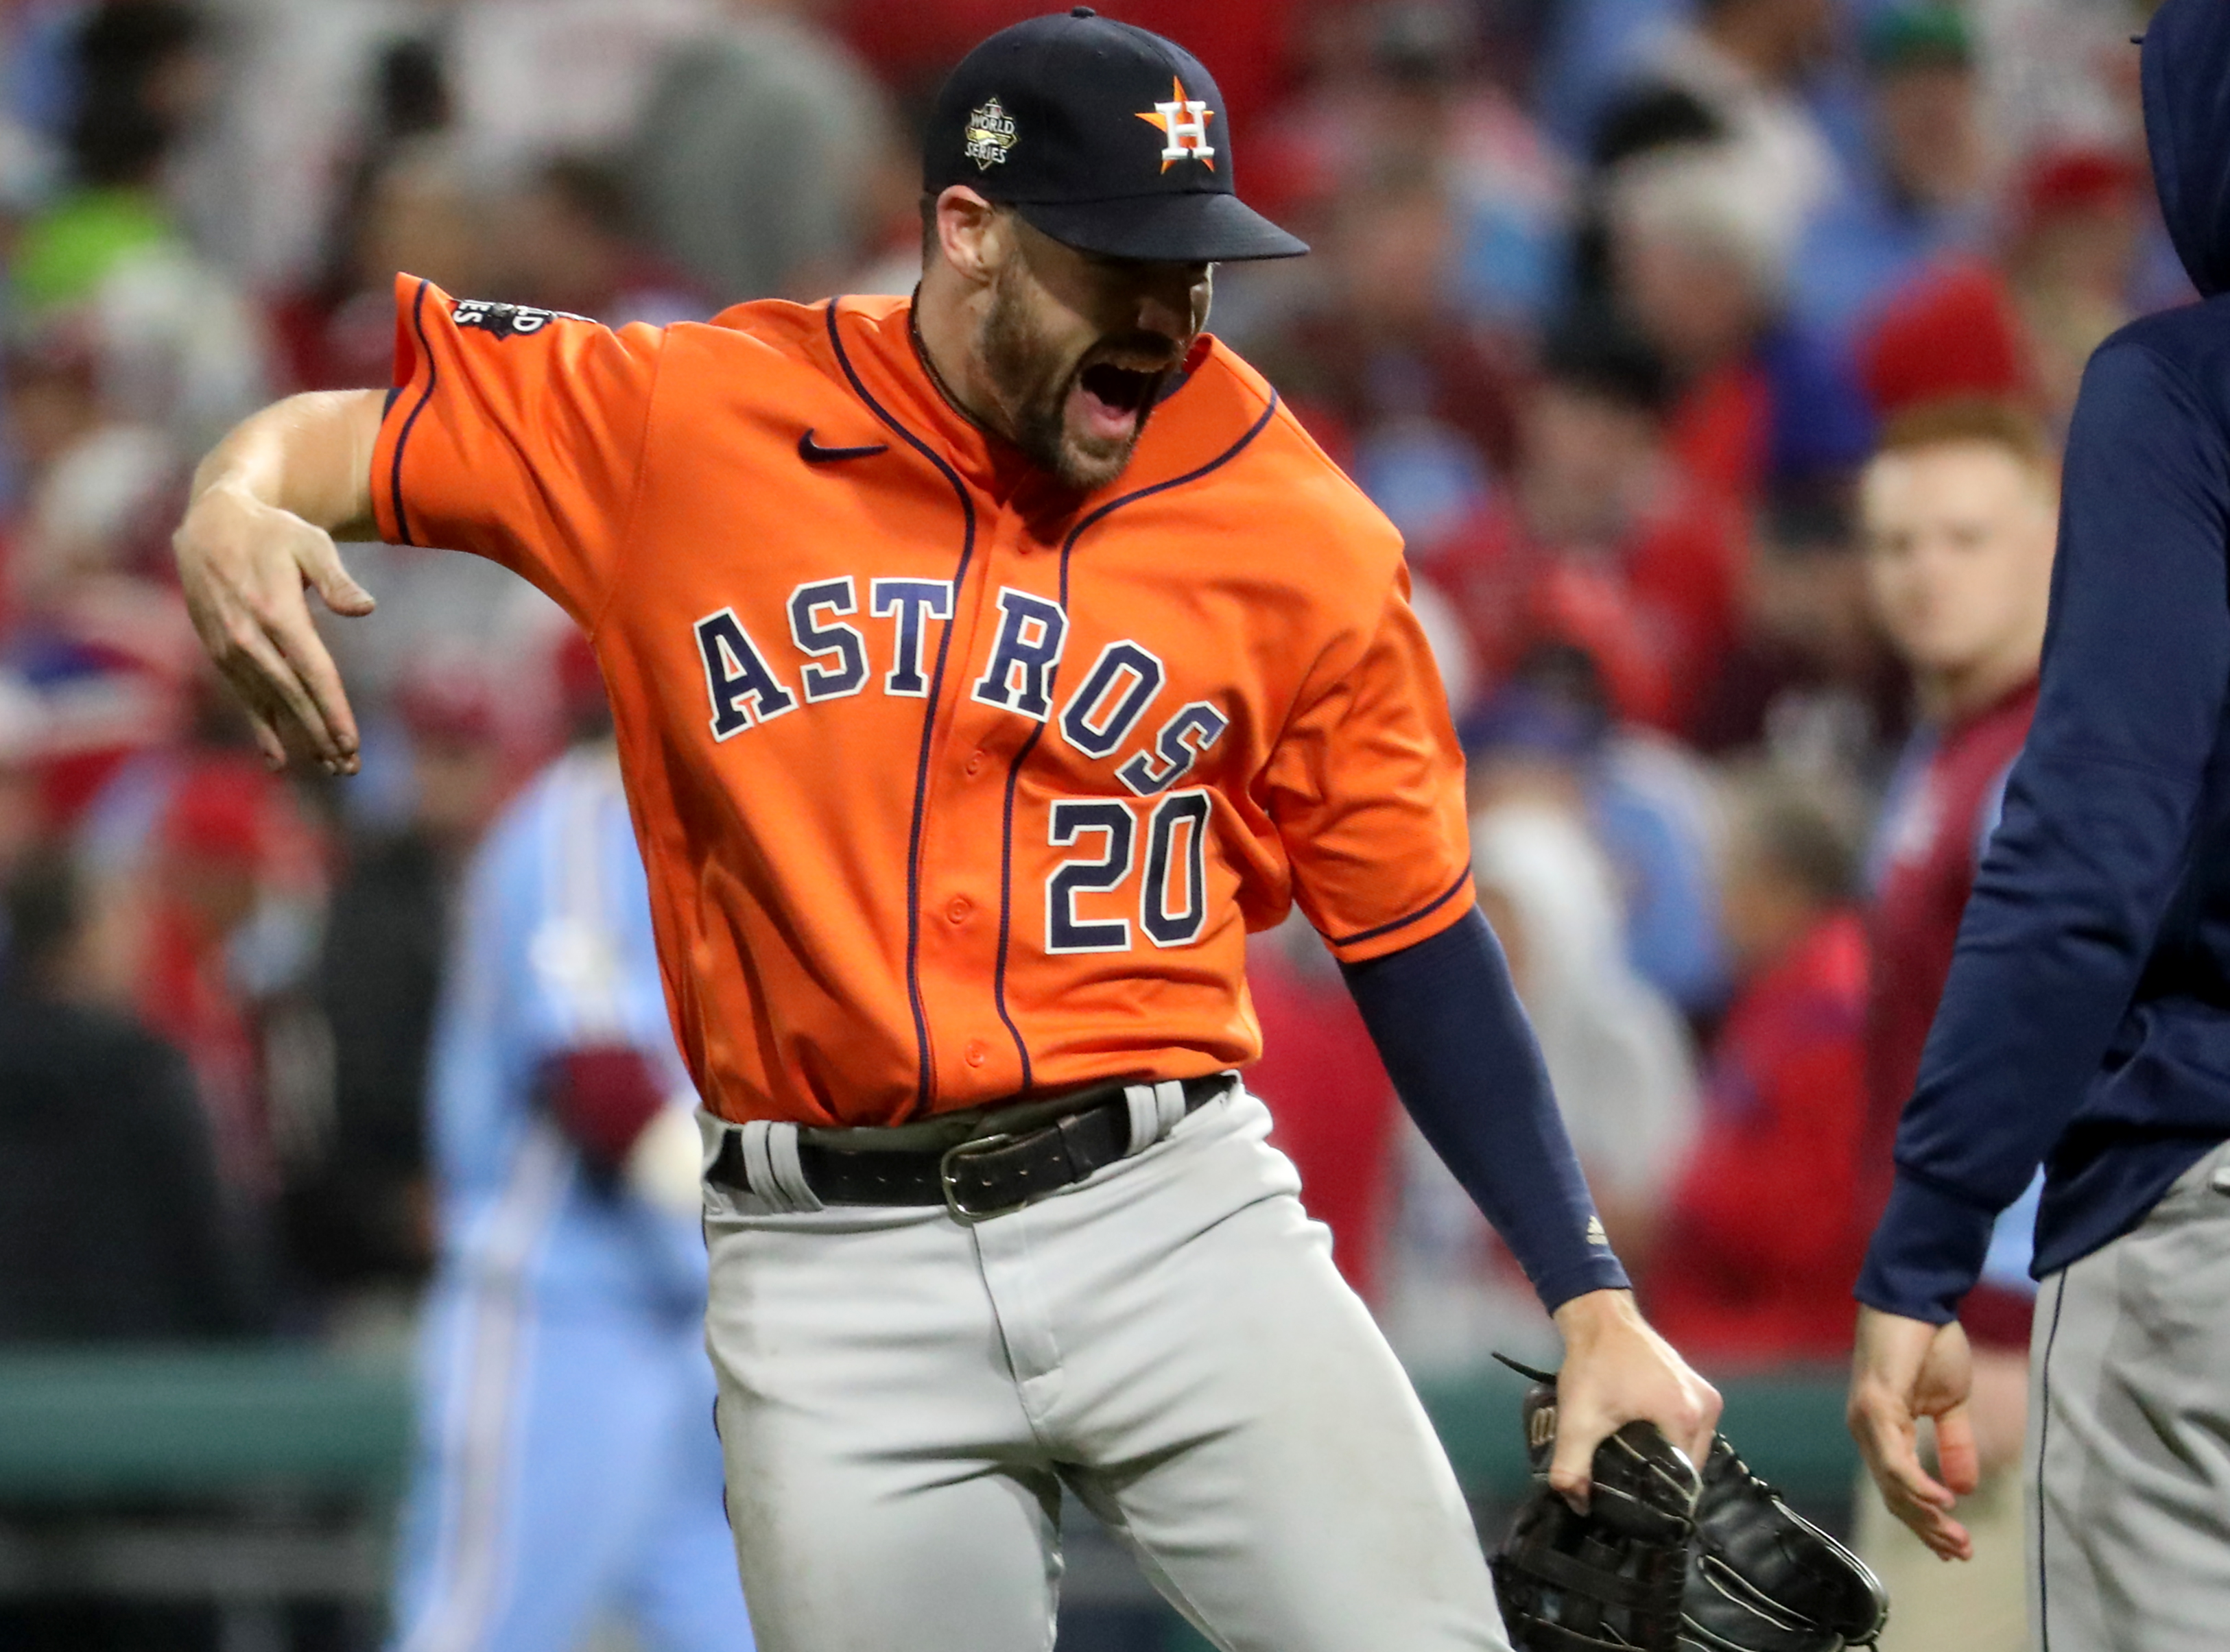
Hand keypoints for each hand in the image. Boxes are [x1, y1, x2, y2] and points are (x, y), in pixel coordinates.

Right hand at [174, 480, 374, 772]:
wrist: (209, 525)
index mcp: (276, 611)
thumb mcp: (309, 542)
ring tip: (330, 767)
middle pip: (293, 696)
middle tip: (349, 767)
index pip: (312, 671)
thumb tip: (365, 609)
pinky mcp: (219, 652)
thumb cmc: (272, 532)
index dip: (333, 709)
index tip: (352, 741)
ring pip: (269, 703)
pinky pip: (244, 697)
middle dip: (322, 734)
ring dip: (300, 737)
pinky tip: (278, 758)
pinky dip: (261, 729)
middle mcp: (249, 637)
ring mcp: (230, 648)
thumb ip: (336, 579)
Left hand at [1549, 1289, 1720, 1510]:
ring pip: (1692, 1449)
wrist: (1601, 1317)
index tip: (1635, 1506)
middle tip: (1631, 1487)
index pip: (1683, 1482)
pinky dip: (1673, 1439)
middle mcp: (1706, 1409)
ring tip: (1636, 1467)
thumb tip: (1577, 1505)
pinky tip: (1646, 1443)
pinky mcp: (1700, 1388)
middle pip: (1690, 1468)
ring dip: (1668, 1460)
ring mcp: (1707, 1396)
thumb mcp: (1577, 1419)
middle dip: (1663, 1481)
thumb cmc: (1593, 1364)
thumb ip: (1572, 1467)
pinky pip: (1692, 1429)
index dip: (1658, 1498)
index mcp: (1686, 1418)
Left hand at [1846, 1306, 1976, 1560]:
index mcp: (1881, 1432)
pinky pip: (1893, 1460)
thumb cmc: (1930, 1344)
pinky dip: (1917, 1486)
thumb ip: (1954, 1444)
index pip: (1898, 1490)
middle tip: (1962, 1552)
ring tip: (1956, 1537)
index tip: (1955, 1547)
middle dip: (1929, 1530)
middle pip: (1893, 1497)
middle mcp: (1866, 1431)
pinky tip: (1944, 1501)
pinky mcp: (1874, 1408)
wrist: (1919, 1300)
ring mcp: (1866, 1421)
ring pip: (1892, 1485)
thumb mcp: (1950, 1404)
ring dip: (1926, 1517)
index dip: (1925, 1520)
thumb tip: (1963, 1488)